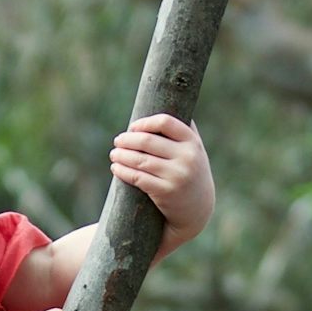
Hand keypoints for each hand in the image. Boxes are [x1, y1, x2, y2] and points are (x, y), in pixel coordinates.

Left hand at [111, 113, 213, 250]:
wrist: (198, 209)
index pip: (165, 122)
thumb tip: (161, 101)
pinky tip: (115, 168)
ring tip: (113, 154)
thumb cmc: (190, 172)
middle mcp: (188, 157)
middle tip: (117, 141)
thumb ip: (181, 131)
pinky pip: (137, 177)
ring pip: (139, 159)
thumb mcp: (193, 150)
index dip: (144, 123)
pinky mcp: (166, 192)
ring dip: (120, 155)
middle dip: (126, 140)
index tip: (133, 127)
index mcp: (193, 142)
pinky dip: (122, 171)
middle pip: (147, 141)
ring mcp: (177, 175)